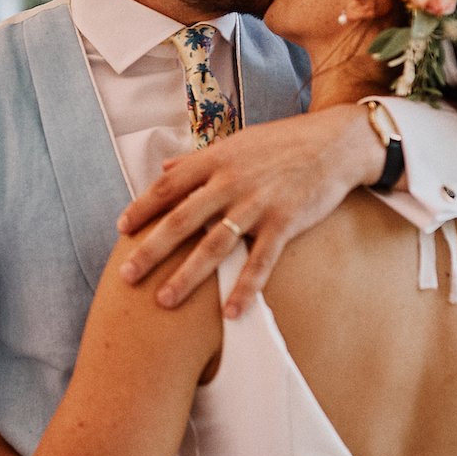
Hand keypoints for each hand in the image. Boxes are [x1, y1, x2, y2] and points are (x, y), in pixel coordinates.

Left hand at [116, 104, 382, 316]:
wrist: (335, 144)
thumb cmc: (283, 143)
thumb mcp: (237, 143)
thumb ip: (198, 160)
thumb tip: (164, 170)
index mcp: (217, 159)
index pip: (169, 187)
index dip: (143, 208)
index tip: (121, 229)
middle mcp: (232, 181)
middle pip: (182, 220)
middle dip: (151, 250)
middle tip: (127, 276)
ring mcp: (258, 203)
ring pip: (215, 245)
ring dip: (187, 276)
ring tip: (164, 301)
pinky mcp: (285, 222)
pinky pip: (261, 261)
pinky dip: (245, 287)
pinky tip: (231, 313)